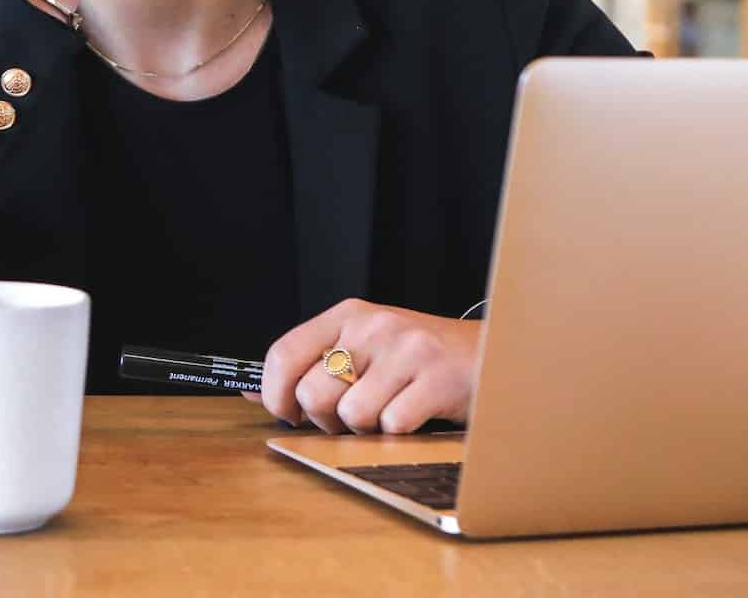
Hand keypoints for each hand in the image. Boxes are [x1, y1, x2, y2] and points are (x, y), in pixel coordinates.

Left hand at [255, 299, 479, 434]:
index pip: (284, 352)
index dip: (275, 394)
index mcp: (349, 314)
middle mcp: (374, 325)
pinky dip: (399, 434)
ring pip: (352, 414)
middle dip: (326, 420)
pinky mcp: (437, 378)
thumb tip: (251, 393)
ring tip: (389, 412)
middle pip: (313, 392)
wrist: (496, 353)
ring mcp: (406, 350)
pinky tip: (416, 415)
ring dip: (366, 429)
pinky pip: (392, 425)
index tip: (287, 414)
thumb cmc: (422, 358)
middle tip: (351, 417)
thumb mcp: (365, 348)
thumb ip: (312, 365)